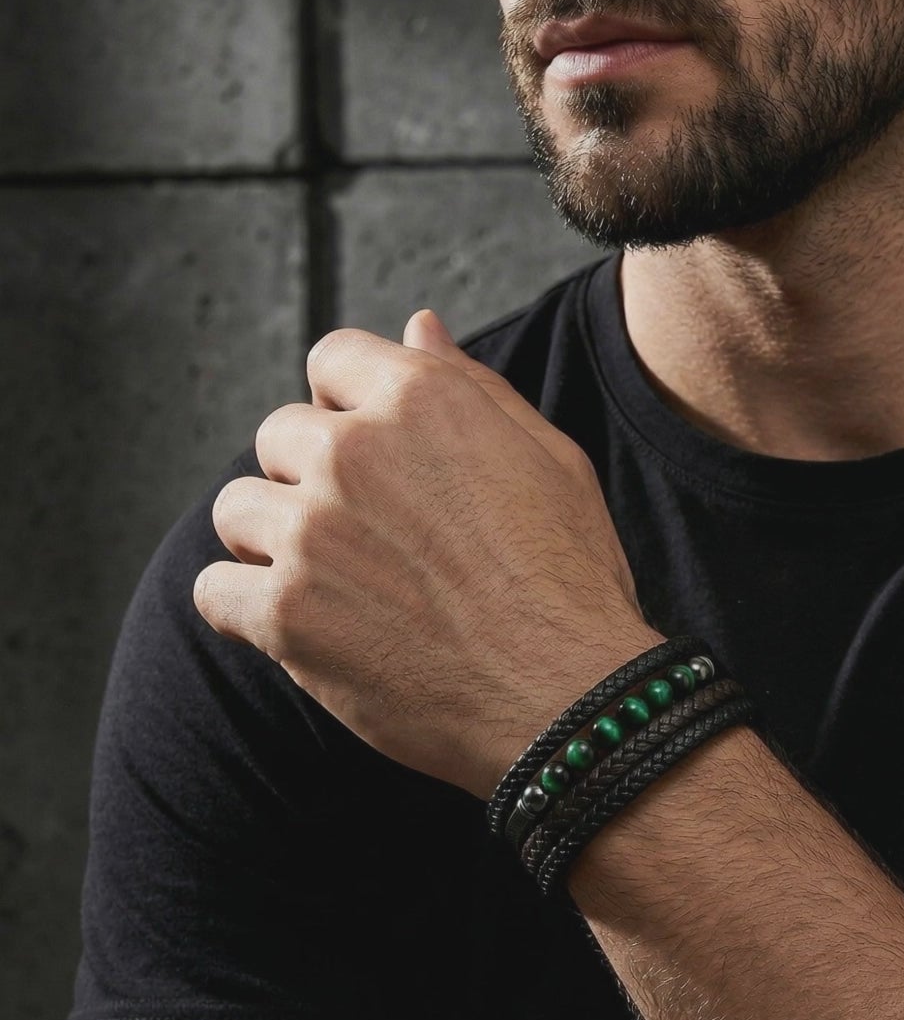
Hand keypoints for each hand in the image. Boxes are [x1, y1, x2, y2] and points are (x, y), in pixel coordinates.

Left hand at [194, 308, 663, 800]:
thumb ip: (473, 387)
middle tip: (367, 537)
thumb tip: (417, 324)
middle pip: (279, 435)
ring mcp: (312, 532)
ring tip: (330, 585)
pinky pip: (214, 590)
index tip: (371, 456)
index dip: (348, 407)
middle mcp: (355, 450)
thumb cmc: (573, 578)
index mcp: (422, 399)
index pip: (333, 361)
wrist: (572, 696)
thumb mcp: (551, 459)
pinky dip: (244, 609)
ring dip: (272, 540)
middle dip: (311, 477)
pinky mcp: (284, 614)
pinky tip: (295, 627)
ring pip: (237, 509)